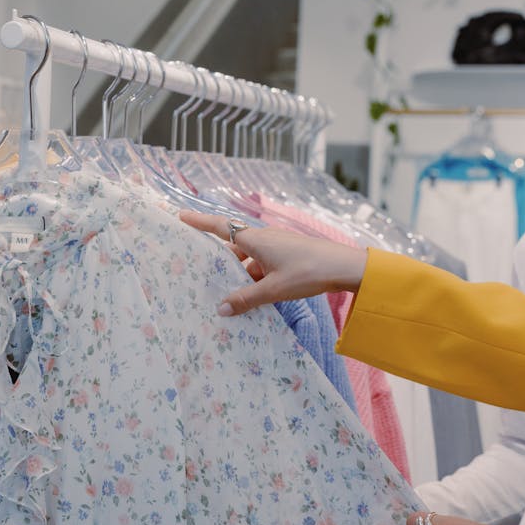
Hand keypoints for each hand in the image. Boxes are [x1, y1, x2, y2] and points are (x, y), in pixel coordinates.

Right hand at [178, 210, 367, 314]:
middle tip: (200, 271)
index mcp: (255, 239)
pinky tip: (254, 296)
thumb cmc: (308, 272)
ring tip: (228, 294)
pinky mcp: (287, 255)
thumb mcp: (274, 289)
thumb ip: (246, 299)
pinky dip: (254, 277)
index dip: (199, 222)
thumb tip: (221, 309)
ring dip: (239, 273)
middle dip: (218, 260)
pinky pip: (261, 264)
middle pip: (232, 246)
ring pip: (248, 258)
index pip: (220, 227)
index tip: (180, 216)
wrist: (344, 266)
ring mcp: (276, 246)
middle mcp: (263, 238)